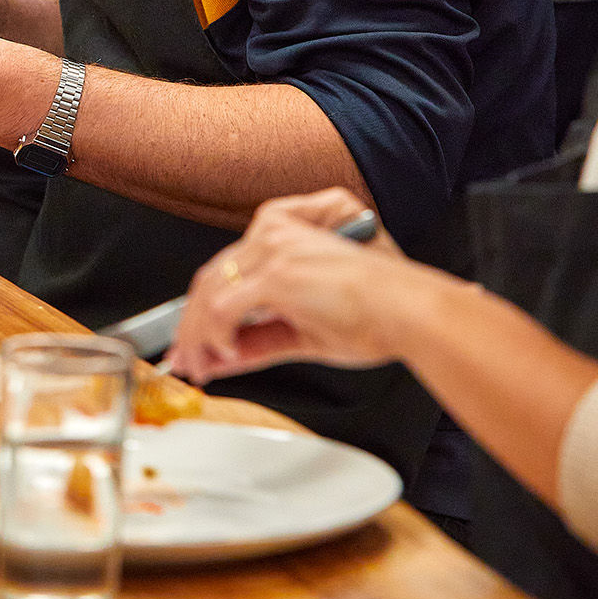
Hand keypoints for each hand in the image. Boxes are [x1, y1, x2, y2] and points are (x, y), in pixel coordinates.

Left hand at [165, 189, 413, 383]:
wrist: (413, 314)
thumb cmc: (380, 316)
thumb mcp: (306, 331)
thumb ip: (259, 340)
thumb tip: (222, 359)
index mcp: (285, 232)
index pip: (227, 270)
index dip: (202, 309)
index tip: (192, 340)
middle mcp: (275, 233)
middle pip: (212, 279)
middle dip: (190, 326)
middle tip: (184, 359)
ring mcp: (274, 250)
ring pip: (211, 292)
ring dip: (197, 336)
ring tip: (198, 366)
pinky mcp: (278, 273)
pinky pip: (224, 308)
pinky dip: (215, 336)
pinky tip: (223, 356)